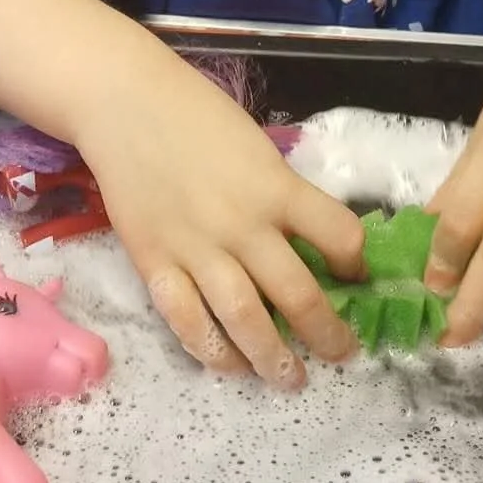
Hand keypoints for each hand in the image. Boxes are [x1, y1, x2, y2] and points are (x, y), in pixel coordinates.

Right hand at [76, 50, 362, 387]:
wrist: (124, 104)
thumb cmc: (197, 117)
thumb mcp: (258, 149)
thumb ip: (283, 196)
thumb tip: (312, 243)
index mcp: (276, 188)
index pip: (340, 235)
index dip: (357, 263)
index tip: (358, 276)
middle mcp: (242, 224)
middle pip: (296, 293)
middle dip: (326, 332)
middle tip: (341, 354)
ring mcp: (195, 248)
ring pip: (242, 318)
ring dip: (271, 357)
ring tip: (290, 378)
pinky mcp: (154, 262)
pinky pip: (186, 319)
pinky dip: (211, 350)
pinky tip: (230, 366)